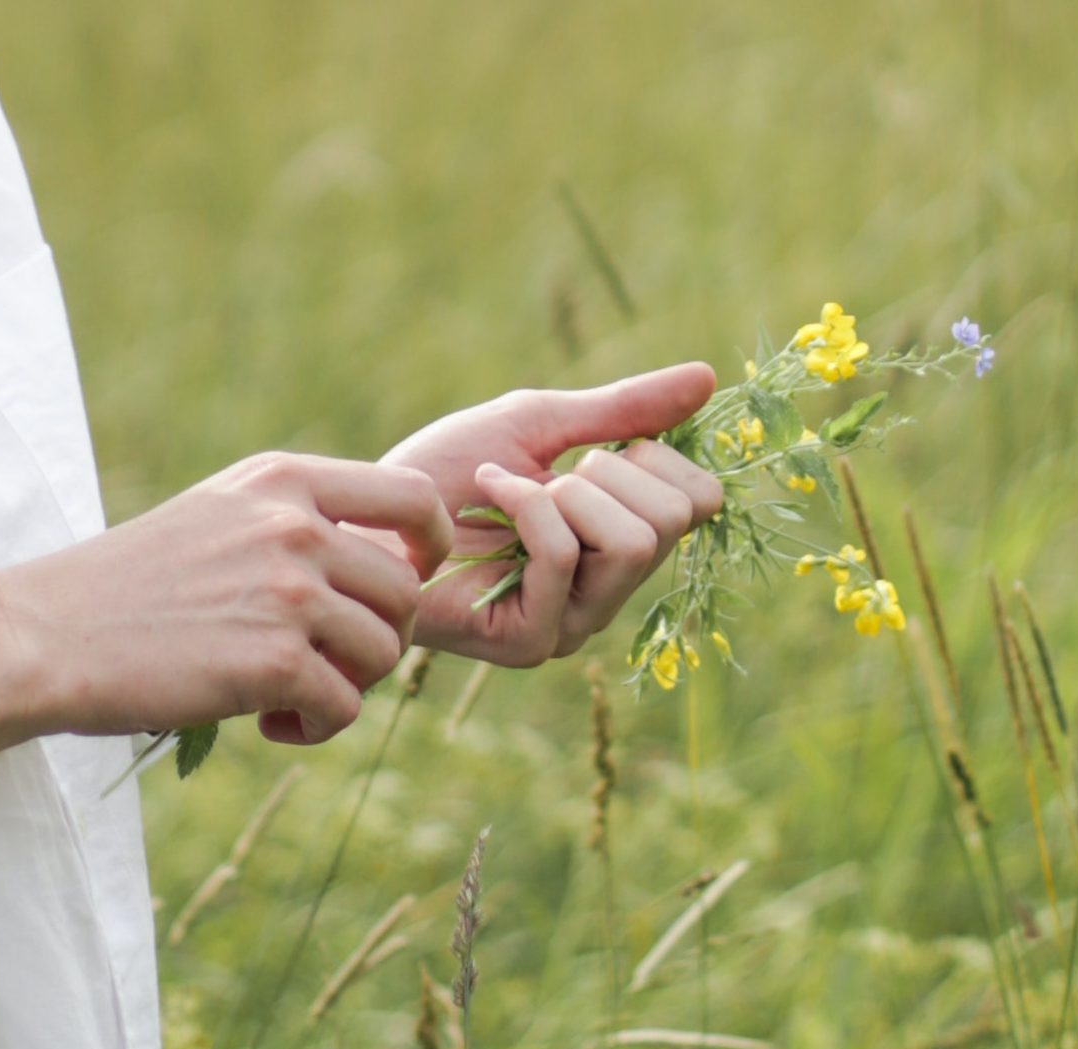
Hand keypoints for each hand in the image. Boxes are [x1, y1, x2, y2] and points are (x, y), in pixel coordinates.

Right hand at [0, 453, 451, 786]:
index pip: (411, 497)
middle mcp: (294, 527)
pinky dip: (318, 726)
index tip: (404, 582)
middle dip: (378, 638)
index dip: (428, 547)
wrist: (46, 635)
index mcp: (281, 480)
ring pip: (384, 651)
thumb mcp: (213, 518)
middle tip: (325, 666)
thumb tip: (382, 565)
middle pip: (404, 590)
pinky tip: (269, 727)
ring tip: (290, 699)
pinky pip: (345, 705)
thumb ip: (290, 524)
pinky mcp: (275, 663)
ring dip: (348, 686)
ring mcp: (288, 593)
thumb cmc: (124, 587)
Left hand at [379, 363, 721, 664]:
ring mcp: (570, 626)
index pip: (700, 502)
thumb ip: (623, 411)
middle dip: (605, 473)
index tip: (592, 451)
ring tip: (509, 493)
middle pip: (672, 519)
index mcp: (619, 550)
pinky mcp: (529, 641)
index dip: (653, 457)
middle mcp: (606, 597)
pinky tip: (485, 499)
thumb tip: (709, 377)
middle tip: (545, 477)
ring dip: (565, 492)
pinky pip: (568, 556)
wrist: (368, 510)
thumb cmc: (443, 471)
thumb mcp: (542, 424)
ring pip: (633, 541)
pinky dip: (527, 506)